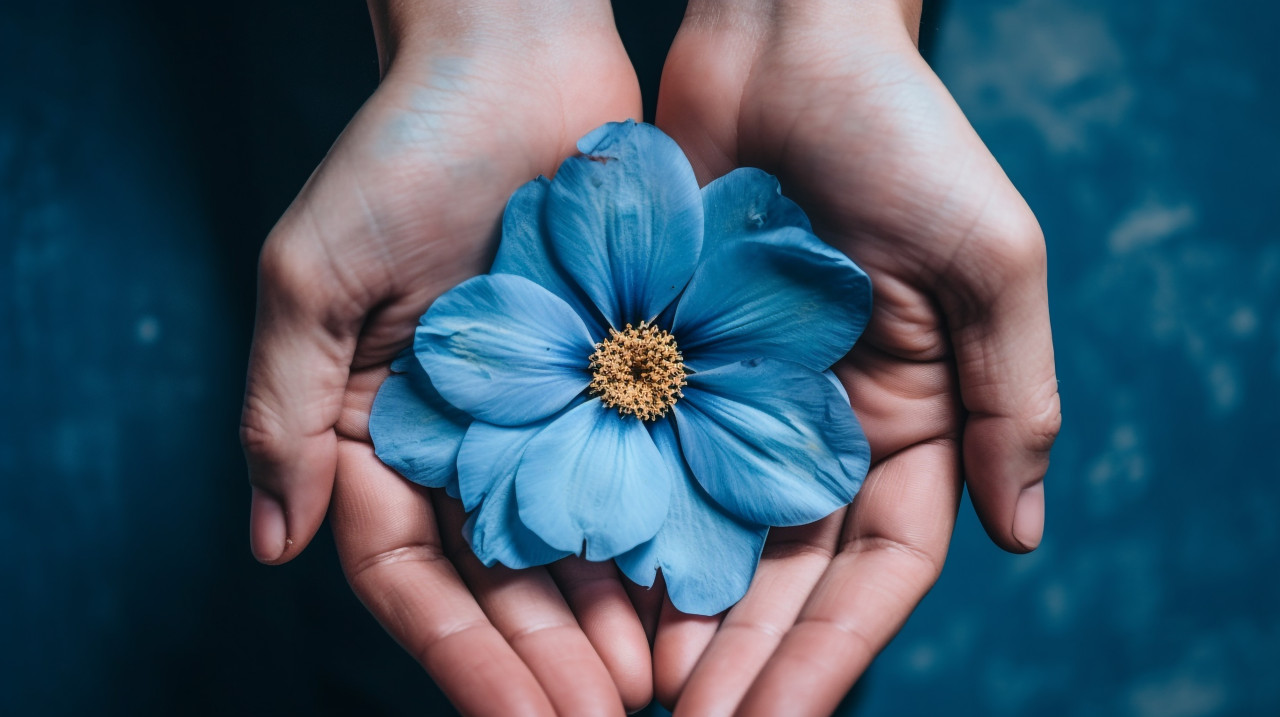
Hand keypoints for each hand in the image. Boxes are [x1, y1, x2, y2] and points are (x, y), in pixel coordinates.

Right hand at [239, 2, 651, 711]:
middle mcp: (466, 437)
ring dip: (607, 621)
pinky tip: (695, 597)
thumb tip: (271, 544)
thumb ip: (286, 408)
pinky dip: (661, 539)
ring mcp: (546, 412)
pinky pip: (641, 473)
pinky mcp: (618, 374)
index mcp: (381, 428)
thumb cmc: (403, 148)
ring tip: (653, 687)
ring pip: (575, 545)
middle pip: (500, 580)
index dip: (459, 651)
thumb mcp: (317, 274)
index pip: (409, 571)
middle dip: (546, 658)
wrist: (517, 55)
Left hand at [651, 1, 1061, 713]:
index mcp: (910, 417)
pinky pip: (645, 464)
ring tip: (641, 696)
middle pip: (785, 574)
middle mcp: (823, 425)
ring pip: (711, 538)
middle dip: (746, 660)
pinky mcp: (665, 360)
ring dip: (682, 620)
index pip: (877, 568)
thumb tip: (1024, 535)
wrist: (781, 35)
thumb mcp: (988, 257)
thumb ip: (1010, 396)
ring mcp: (738, 399)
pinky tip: (593, 594)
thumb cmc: (901, 129)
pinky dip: (627, 532)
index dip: (831, 650)